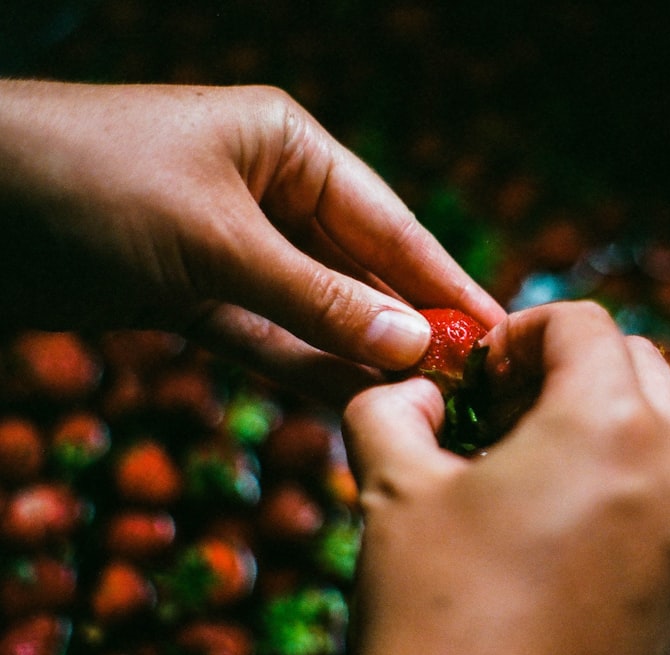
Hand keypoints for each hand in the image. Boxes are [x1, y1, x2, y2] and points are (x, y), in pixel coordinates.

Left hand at [0, 80, 503, 404]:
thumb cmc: (87, 181)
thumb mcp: (217, 238)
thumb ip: (319, 298)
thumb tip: (415, 342)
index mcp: (288, 147)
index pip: (389, 224)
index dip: (445, 281)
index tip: (499, 330)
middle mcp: (269, 193)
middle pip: (358, 272)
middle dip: (406, 329)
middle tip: (466, 387)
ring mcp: (229, 248)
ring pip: (314, 313)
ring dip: (358, 359)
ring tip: (419, 409)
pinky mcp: (189, 294)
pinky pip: (262, 337)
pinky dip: (300, 369)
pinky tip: (348, 402)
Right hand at [343, 301, 669, 654]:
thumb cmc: (437, 611)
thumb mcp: (393, 490)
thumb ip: (393, 406)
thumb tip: (418, 390)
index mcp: (610, 423)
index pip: (581, 321)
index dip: (519, 331)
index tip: (478, 375)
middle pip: (634, 359)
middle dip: (566, 365)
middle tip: (500, 409)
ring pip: (658, 420)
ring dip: (596, 413)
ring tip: (523, 462)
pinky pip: (667, 481)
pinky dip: (620, 467)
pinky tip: (553, 516)